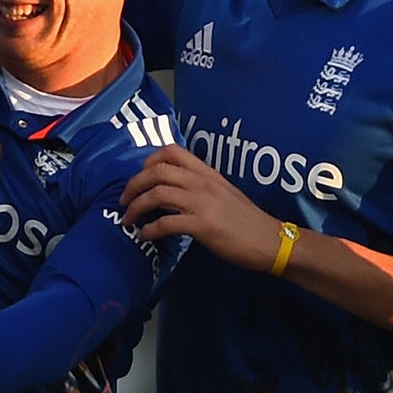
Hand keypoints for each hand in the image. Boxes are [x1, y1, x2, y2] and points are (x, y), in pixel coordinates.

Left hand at [119, 144, 278, 265]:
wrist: (269, 240)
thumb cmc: (247, 221)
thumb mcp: (224, 194)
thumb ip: (200, 188)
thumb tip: (172, 193)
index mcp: (207, 173)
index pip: (172, 151)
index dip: (148, 160)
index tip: (140, 176)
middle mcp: (202, 182)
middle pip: (157, 170)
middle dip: (133, 185)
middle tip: (124, 200)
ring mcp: (202, 203)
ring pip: (157, 193)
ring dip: (136, 206)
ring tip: (128, 219)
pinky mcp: (202, 225)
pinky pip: (166, 223)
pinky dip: (149, 229)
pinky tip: (145, 236)